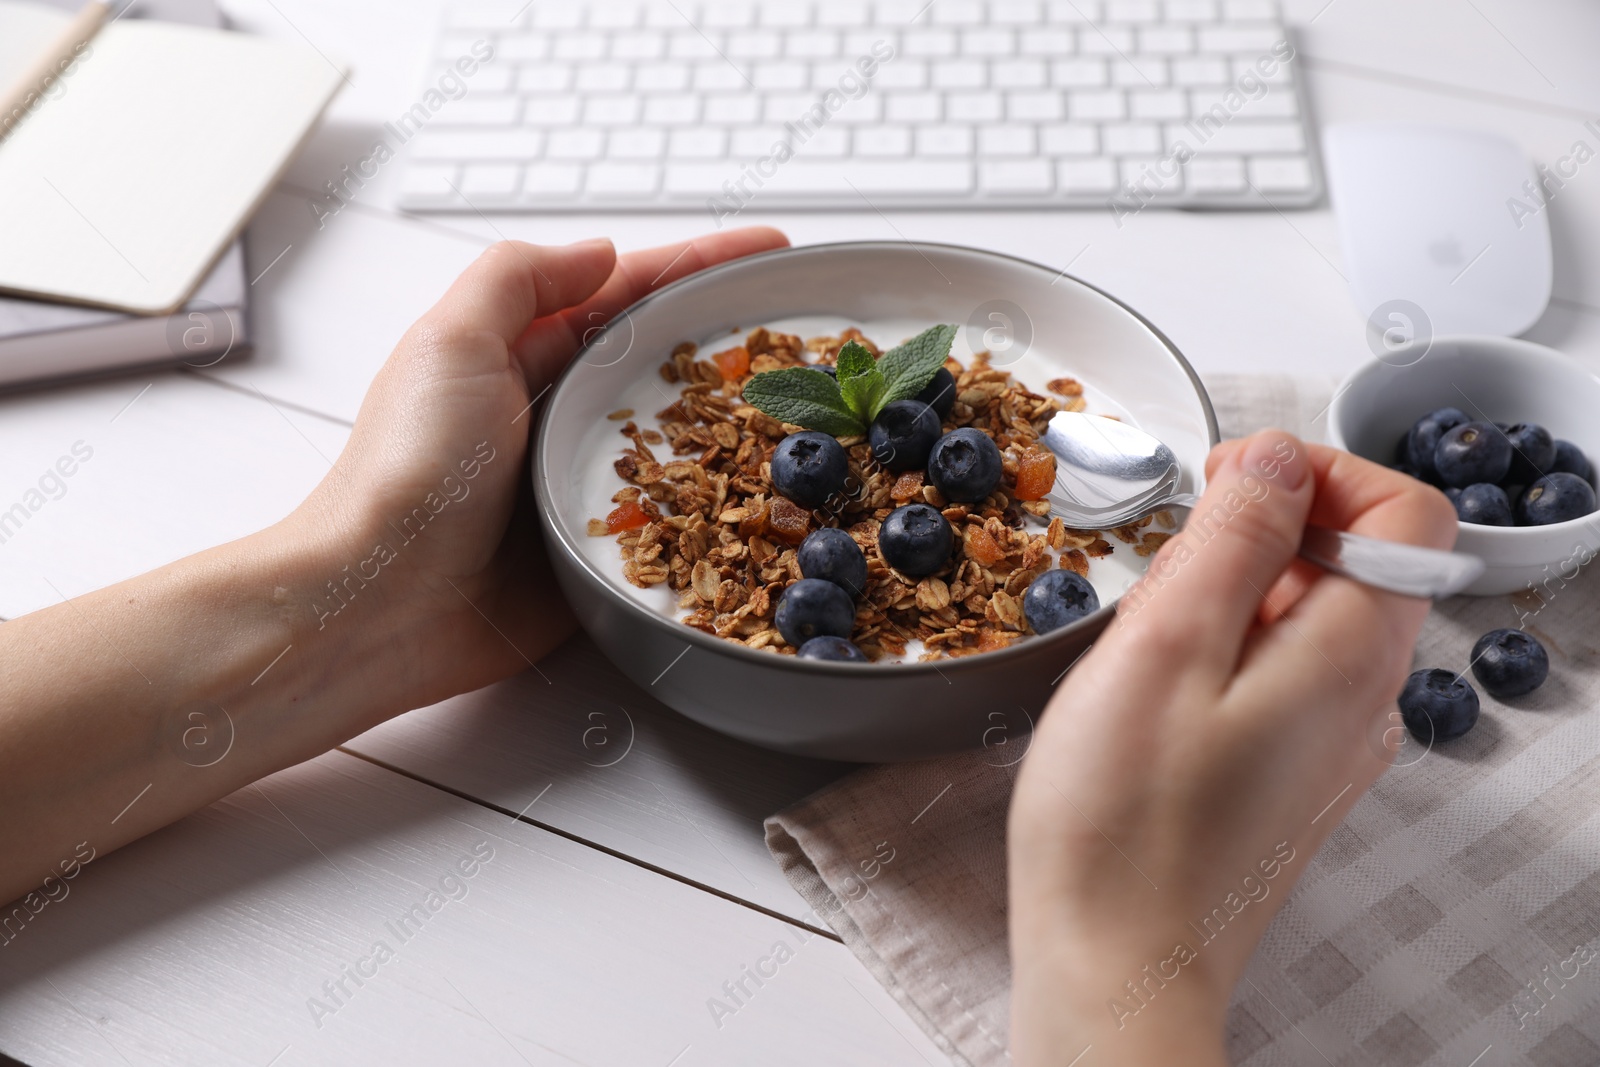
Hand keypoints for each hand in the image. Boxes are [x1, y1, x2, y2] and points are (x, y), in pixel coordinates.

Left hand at [285, 229, 789, 713]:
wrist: (384, 603)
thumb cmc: (406, 472)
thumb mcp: (452, 341)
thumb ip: (521, 280)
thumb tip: (601, 253)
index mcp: (521, 354)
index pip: (627, 290)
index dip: (699, 265)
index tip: (768, 251)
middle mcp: (554, 413)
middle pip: (661, 359)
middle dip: (728, 339)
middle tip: (802, 328)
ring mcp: (578, 482)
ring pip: (675, 439)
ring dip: (732, 423)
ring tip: (803, 406)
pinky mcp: (595, 551)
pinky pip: (670, 522)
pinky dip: (713, 508)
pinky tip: (761, 499)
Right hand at [1006, 432, 1456, 1065]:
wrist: (1115, 963)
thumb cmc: (1125, 825)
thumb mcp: (1167, 645)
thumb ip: (1235, 537)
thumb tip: (1276, 457)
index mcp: (1354, 654)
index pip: (1407, 510)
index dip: (1320, 469)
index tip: (1230, 482)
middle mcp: (1364, 696)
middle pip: (1353, 557)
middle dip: (1258, 528)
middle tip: (1168, 565)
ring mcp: (1329, 740)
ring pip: (1306, 611)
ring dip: (1231, 589)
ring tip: (1148, 636)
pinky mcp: (1286, 770)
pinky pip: (1276, 670)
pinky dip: (1221, 646)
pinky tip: (1154, 686)